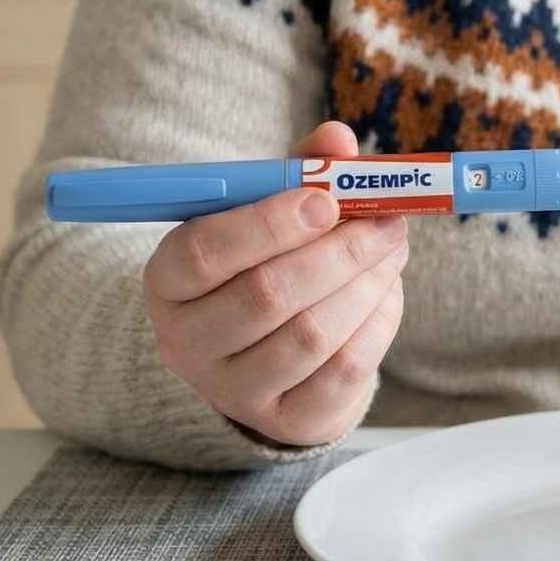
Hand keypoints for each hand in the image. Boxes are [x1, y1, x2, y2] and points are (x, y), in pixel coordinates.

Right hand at [142, 121, 407, 446]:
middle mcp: (187, 342)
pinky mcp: (285, 420)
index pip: (203, 252)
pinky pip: (344, 371)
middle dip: (339, 252)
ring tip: (392, 247)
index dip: (268, 224)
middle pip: (266, 296)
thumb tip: (339, 139)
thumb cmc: (261, 264)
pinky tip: (386, 291)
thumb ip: (299, 172)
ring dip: (366, 283)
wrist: (259, 357)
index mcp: (167, 280)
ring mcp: (233, 390)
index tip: (326, 200)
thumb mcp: (265, 214)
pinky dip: (378, 322)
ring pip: (311, 335)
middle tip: (388, 220)